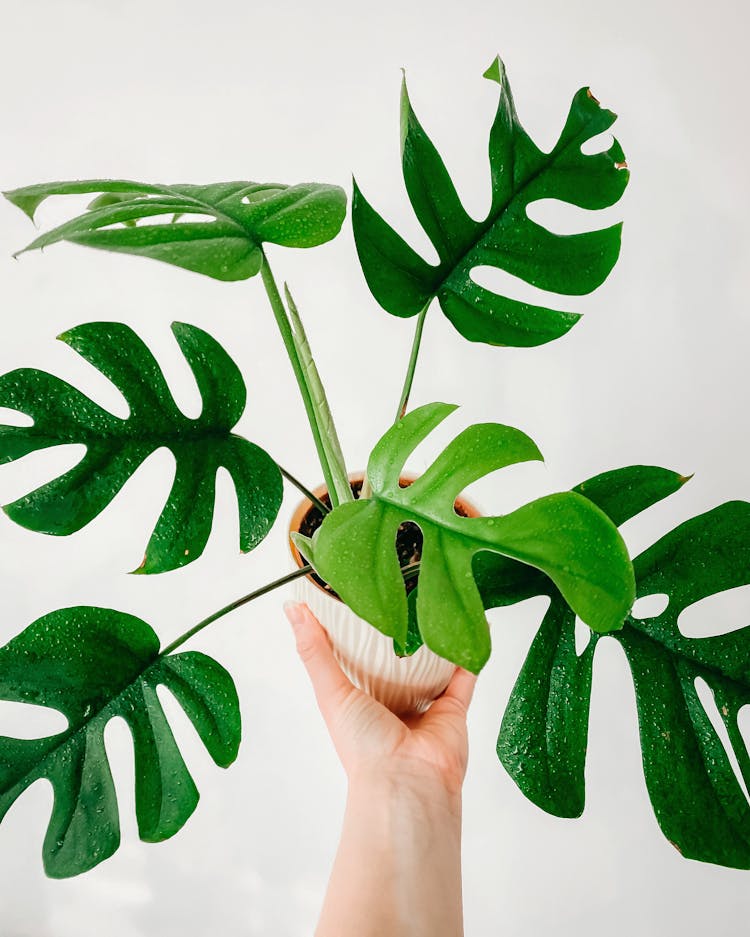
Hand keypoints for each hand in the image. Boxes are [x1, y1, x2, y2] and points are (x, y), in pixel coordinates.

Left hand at [284, 601, 476, 796]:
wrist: (407, 782)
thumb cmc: (363, 745)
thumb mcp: (331, 692)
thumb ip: (314, 651)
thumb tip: (292, 609)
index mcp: (362, 700)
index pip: (360, 659)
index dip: (359, 630)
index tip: (361, 595)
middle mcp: (394, 703)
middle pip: (400, 661)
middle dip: (401, 633)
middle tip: (403, 591)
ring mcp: (426, 706)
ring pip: (435, 664)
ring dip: (437, 638)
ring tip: (436, 602)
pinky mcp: (455, 709)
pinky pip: (466, 674)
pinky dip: (471, 651)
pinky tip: (473, 624)